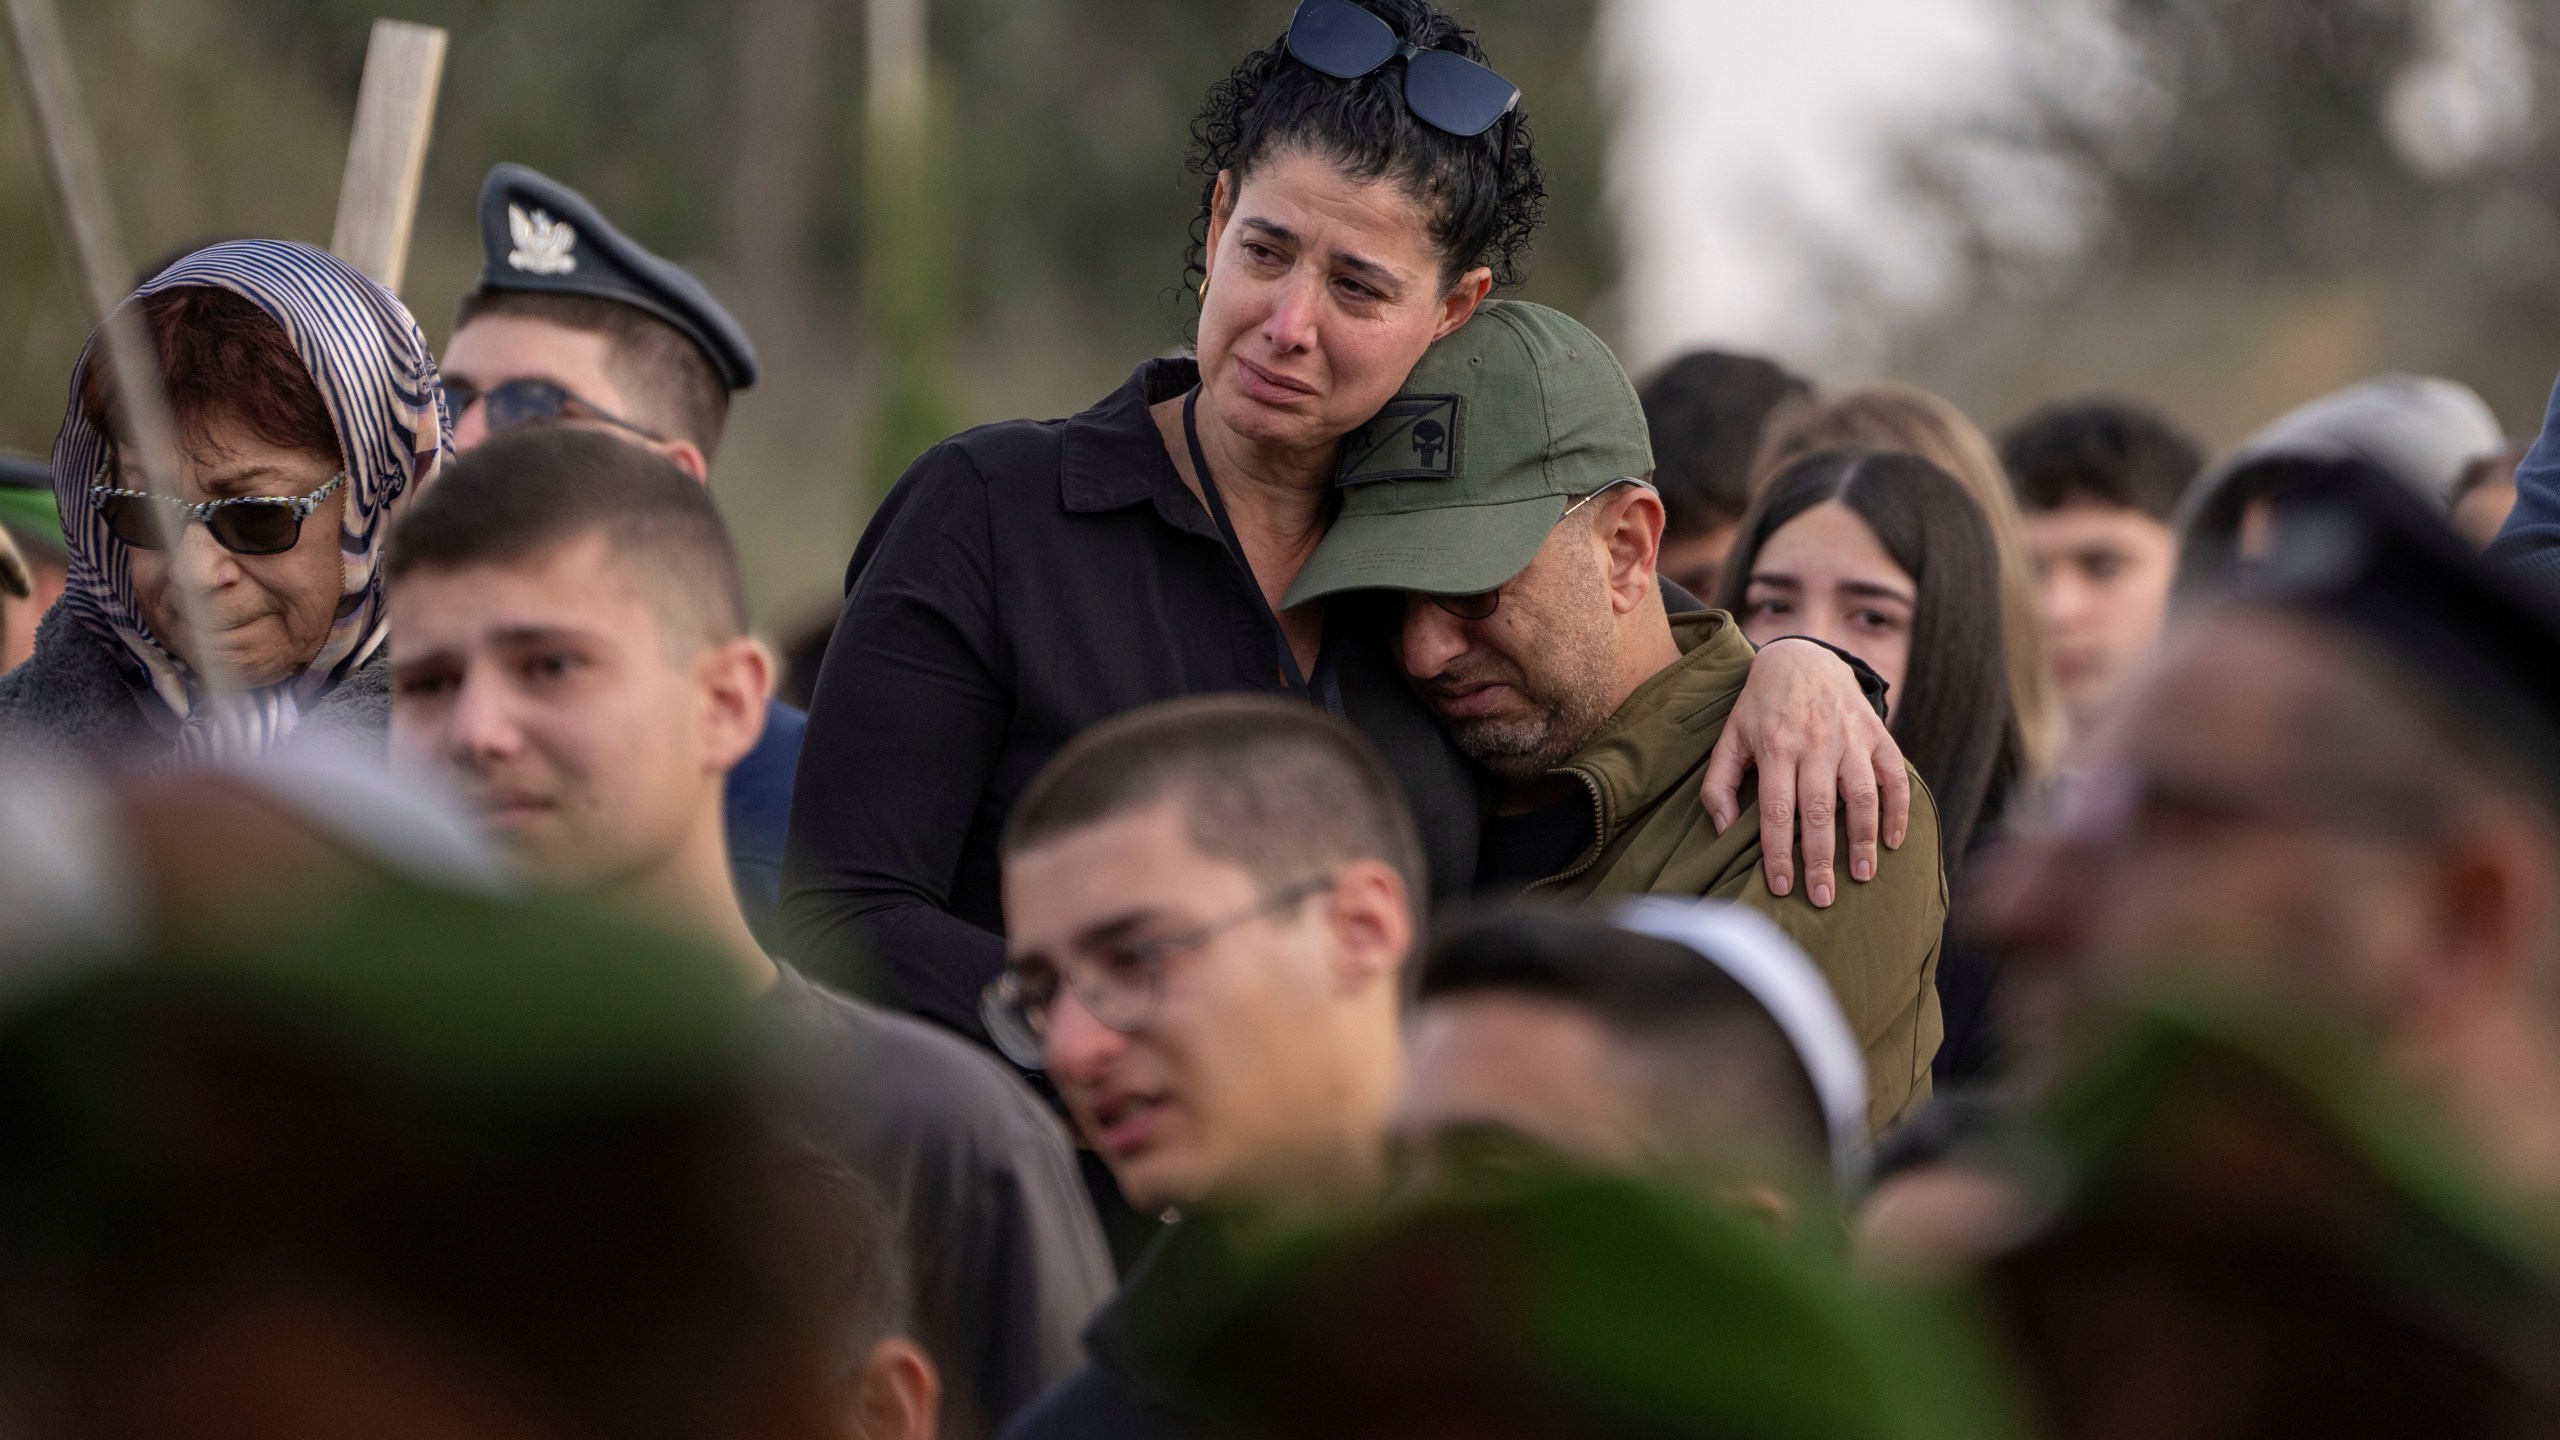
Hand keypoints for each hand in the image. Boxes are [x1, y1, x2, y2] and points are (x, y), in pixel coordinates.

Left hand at [1702, 637, 1910, 906]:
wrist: (1801, 656)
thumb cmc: (1760, 707)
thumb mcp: (1730, 738)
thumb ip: (1720, 783)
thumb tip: (1724, 829)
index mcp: (1775, 748)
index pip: (1777, 811)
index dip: (1779, 853)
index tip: (1782, 888)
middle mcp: (1815, 743)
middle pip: (1819, 811)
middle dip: (1821, 859)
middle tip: (1823, 898)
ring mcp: (1850, 737)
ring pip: (1861, 795)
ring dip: (1864, 838)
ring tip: (1863, 875)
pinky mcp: (1877, 733)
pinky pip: (1894, 775)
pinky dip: (1899, 809)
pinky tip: (1894, 841)